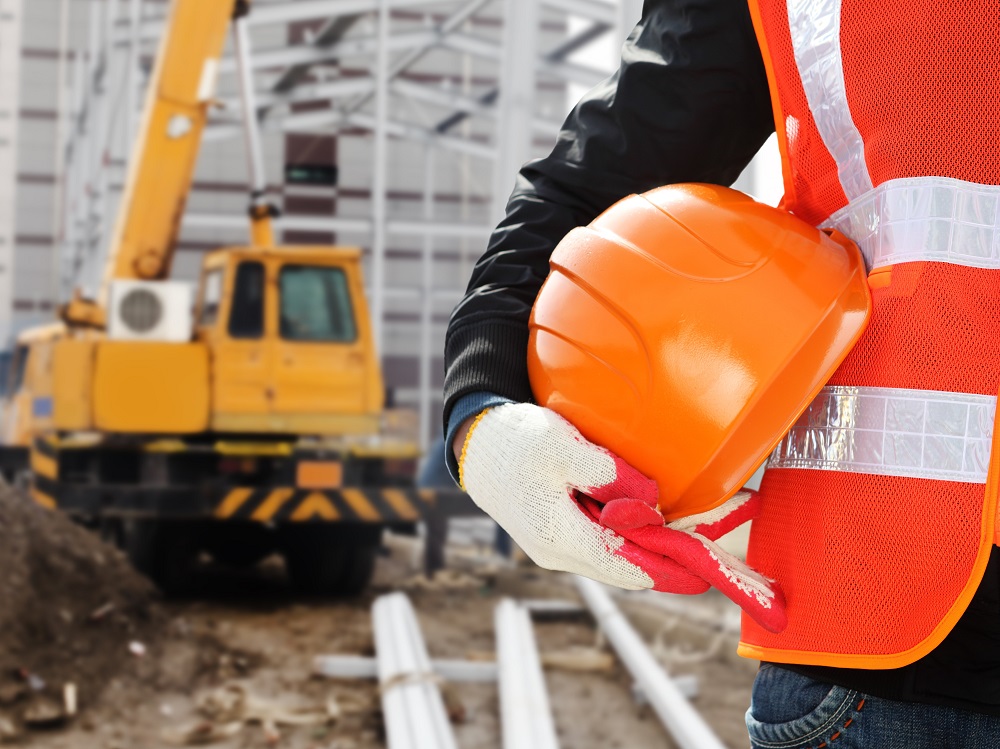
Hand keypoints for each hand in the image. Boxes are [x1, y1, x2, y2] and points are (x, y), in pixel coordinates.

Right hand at [456, 403, 785, 632]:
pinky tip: (652, 518)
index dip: (670, 570)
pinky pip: (603, 540)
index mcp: (560, 537)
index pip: (627, 565)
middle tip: (710, 555)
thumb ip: (606, 473)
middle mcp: (560, 551)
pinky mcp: (559, 529)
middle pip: (626, 566)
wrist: (475, 444)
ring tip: (691, 536)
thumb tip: (650, 498)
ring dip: (651, 548)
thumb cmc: (514, 442)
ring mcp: (558, 543)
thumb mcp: (561, 446)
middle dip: (668, 561)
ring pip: (615, 555)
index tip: (706, 573)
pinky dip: (631, 534)